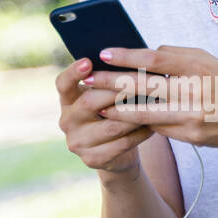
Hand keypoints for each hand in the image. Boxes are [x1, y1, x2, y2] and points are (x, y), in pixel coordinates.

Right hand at [56, 56, 153, 176]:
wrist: (115, 153)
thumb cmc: (112, 114)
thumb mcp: (104, 98)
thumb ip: (108, 82)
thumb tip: (130, 57)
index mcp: (67, 101)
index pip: (63, 84)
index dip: (73, 72)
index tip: (88, 61)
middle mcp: (67, 121)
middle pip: (89, 102)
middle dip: (116, 90)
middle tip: (139, 81)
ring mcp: (77, 143)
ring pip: (110, 125)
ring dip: (135, 113)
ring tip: (154, 101)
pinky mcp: (91, 160)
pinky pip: (121, 143)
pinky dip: (140, 133)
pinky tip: (154, 124)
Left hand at [81, 45, 217, 148]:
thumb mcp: (206, 60)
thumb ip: (176, 55)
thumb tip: (141, 53)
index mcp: (198, 66)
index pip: (155, 58)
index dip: (127, 55)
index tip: (103, 53)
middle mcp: (195, 91)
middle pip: (144, 86)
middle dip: (111, 83)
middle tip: (88, 79)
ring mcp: (192, 116)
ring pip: (145, 113)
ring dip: (117, 110)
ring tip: (97, 105)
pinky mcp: (191, 136)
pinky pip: (158, 128)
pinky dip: (138, 123)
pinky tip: (121, 119)